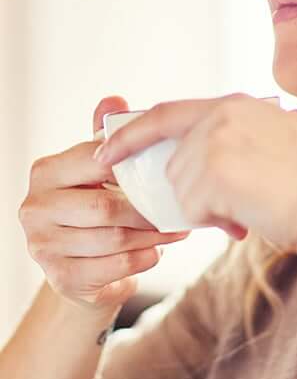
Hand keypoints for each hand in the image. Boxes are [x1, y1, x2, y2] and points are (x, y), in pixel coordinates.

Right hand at [18, 96, 190, 312]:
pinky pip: (115, 266)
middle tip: (179, 206)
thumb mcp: (99, 167)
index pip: (96, 161)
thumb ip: (104, 134)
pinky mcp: (61, 278)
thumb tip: (114, 100)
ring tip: (177, 228)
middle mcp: (36, 208)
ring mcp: (43, 246)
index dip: (134, 166)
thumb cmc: (95, 203)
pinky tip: (156, 250)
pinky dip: (143, 258)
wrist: (83, 264)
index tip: (166, 169)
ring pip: (114, 238)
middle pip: (106, 206)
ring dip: (153, 235)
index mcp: (46, 172)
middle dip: (148, 209)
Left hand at [93, 93, 296, 256]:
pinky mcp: (213, 167)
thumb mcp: (278, 146)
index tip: (107, 151)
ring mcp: (216, 138)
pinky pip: (189, 207)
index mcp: (240, 104)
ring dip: (210, 208)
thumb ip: (238, 144)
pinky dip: (214, 221)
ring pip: (181, 187)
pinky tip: (248, 217)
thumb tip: (198, 169)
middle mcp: (223, 113)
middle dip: (194, 192)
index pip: (168, 113)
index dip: (133, 133)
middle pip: (174, 161)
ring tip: (253, 209)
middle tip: (237, 207)